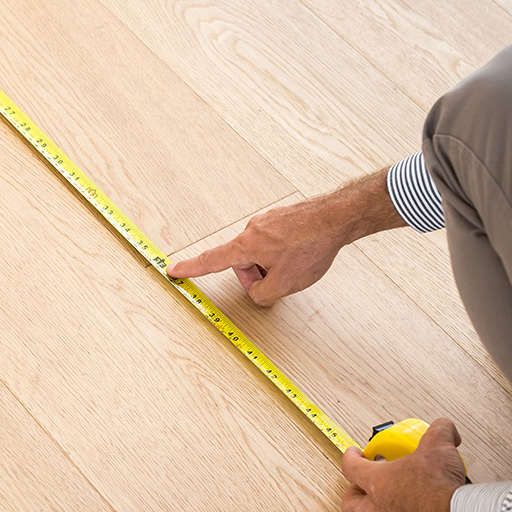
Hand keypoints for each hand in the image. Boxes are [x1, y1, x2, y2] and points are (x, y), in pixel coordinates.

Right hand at [166, 199, 350, 305]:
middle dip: (257, 276)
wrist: (337, 217)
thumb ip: (262, 294)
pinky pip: (274, 243)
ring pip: (260, 253)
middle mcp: (251, 230)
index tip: (174, 270)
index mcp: (246, 246)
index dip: (191, 268)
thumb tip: (258, 291)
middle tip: (280, 281)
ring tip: (296, 265)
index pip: (211, 260)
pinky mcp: (281, 218)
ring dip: (273, 265)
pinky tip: (301, 254)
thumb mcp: (285, 284)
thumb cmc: (312, 246)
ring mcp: (266, 222)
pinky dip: (284, 253)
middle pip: (242, 262)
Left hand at [340, 418, 466, 511]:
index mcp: (378, 482)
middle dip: (351, 497)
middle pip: (350, 506)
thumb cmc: (440, 486)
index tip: (354, 454)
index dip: (350, 457)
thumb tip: (444, 428)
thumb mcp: (438, 445)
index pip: (350, 467)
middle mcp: (381, 508)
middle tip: (358, 490)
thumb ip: (438, 431)